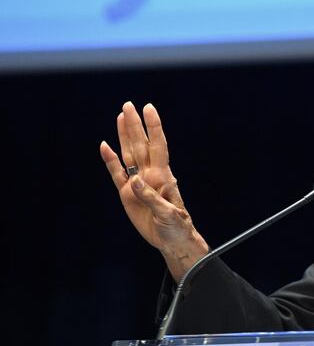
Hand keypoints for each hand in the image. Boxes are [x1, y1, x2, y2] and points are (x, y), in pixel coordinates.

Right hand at [100, 102, 208, 280]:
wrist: (171, 240)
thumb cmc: (177, 227)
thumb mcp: (168, 214)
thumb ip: (151, 197)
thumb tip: (133, 181)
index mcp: (163, 176)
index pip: (158, 145)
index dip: (154, 127)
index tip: (149, 108)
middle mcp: (150, 175)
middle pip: (140, 145)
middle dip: (135, 125)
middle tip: (129, 105)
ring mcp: (137, 183)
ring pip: (129, 154)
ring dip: (124, 136)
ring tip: (120, 117)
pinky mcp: (126, 194)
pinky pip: (116, 174)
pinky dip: (110, 160)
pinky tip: (105, 146)